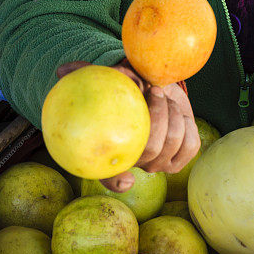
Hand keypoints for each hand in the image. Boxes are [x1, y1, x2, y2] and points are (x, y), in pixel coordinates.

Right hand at [55, 60, 199, 192]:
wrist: (155, 88)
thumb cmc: (126, 87)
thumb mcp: (106, 78)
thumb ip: (85, 74)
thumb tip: (62, 71)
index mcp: (114, 154)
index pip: (108, 177)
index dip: (117, 183)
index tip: (128, 179)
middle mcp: (137, 162)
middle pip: (152, 150)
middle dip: (158, 117)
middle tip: (154, 90)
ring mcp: (160, 162)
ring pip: (173, 144)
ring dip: (172, 114)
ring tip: (164, 94)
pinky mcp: (182, 155)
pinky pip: (191, 144)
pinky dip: (187, 122)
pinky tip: (178, 109)